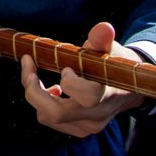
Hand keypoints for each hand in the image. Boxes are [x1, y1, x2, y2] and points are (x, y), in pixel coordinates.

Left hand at [21, 22, 145, 136]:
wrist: (127, 91)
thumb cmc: (114, 65)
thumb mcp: (110, 50)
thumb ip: (102, 40)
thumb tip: (103, 27)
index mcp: (107, 95)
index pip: (88, 96)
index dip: (71, 82)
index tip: (65, 67)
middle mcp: (97, 115)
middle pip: (56, 113)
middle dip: (33, 90)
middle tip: (28, 65)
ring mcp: (87, 126)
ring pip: (48, 117)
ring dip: (34, 94)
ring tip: (34, 74)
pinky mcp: (78, 129)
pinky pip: (50, 120)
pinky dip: (42, 104)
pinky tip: (50, 89)